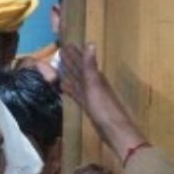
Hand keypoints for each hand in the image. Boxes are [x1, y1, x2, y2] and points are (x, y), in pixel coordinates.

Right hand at [60, 44, 146, 159]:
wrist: (113, 130)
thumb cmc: (104, 107)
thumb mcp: (94, 84)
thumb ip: (90, 65)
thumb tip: (90, 42)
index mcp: (94, 77)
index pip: (81, 61)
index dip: (73, 53)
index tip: (65, 43)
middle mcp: (92, 83)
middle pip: (79, 69)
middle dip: (70, 60)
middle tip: (61, 50)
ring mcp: (90, 95)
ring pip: (77, 80)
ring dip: (69, 73)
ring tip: (59, 66)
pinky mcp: (87, 105)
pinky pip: (76, 92)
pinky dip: (70, 88)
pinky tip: (64, 87)